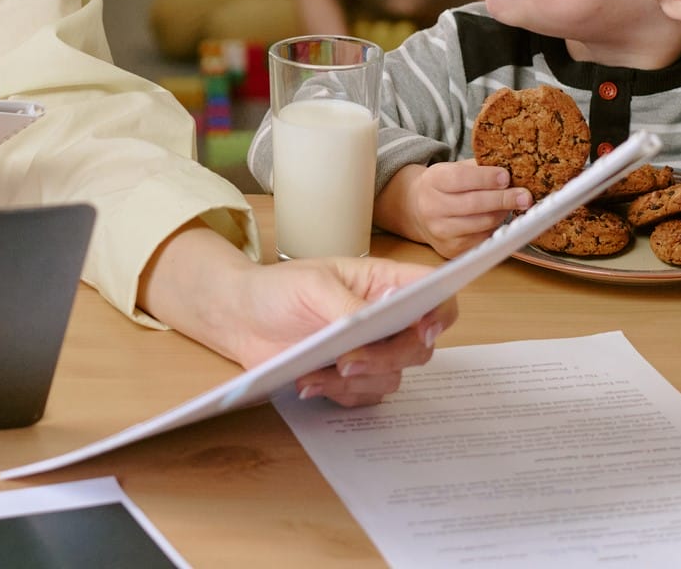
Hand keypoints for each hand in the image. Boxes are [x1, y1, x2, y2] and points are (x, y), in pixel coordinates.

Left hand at [229, 256, 459, 406]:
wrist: (240, 317)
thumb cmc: (278, 289)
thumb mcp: (313, 286)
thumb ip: (349, 305)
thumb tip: (379, 320)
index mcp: (381, 284)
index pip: (431, 294)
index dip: (440, 312)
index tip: (423, 329)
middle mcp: (383, 319)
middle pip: (418, 346)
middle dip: (386, 357)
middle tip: (347, 360)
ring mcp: (369, 351)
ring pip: (392, 376)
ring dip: (355, 379)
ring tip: (312, 371)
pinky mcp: (349, 378)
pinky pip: (363, 396)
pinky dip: (337, 393)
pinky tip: (307, 382)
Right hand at [381, 159, 529, 257]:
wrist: (417, 211)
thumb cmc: (443, 187)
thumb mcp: (452, 169)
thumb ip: (478, 168)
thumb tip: (512, 168)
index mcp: (432, 182)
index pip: (460, 179)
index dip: (486, 178)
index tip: (506, 176)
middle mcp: (431, 208)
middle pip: (473, 204)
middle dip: (503, 199)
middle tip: (524, 196)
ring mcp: (440, 231)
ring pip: (482, 223)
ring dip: (502, 213)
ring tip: (513, 204)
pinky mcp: (451, 249)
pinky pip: (482, 239)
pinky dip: (495, 228)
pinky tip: (500, 218)